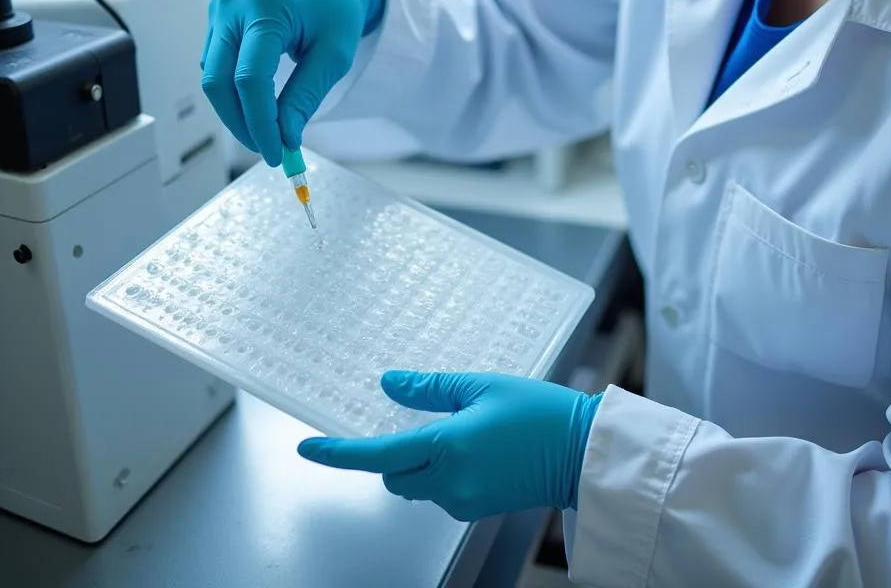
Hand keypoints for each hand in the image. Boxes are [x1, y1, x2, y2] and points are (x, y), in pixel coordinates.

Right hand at [201, 0, 385, 166]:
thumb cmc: (337, 5)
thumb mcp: (334, 54)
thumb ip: (305, 96)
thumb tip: (285, 136)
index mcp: (266, 6)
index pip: (250, 79)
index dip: (260, 122)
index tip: (276, 152)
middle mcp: (233, 4)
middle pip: (218, 81)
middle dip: (241, 123)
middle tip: (267, 149)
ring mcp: (220, 7)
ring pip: (212, 76)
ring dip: (235, 110)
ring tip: (267, 130)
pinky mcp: (218, 16)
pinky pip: (215, 63)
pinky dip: (232, 89)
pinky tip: (257, 104)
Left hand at [298, 371, 602, 521]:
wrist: (581, 451)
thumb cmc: (539, 412)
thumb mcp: (482, 386)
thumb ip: (430, 388)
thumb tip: (389, 383)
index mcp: (447, 448)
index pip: (378, 456)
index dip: (339, 453)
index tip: (308, 448)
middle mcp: (449, 482)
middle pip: (393, 477)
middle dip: (393, 455)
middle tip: (419, 420)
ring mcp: (464, 500)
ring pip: (418, 485)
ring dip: (422, 462)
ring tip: (465, 428)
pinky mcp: (477, 508)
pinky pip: (442, 491)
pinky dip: (444, 472)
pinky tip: (477, 448)